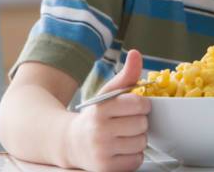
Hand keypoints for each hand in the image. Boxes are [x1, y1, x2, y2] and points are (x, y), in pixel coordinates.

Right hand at [65, 50, 149, 171]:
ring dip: (137, 139)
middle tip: (128, 122)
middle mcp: (99, 130)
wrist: (70, 142)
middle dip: (139, 122)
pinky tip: (121, 148)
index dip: (142, 104)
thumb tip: (136, 54)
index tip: (137, 106)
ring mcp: (102, 151)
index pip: (138, 104)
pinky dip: (133, 155)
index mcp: (101, 108)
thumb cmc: (95, 116)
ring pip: (141, 143)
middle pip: (142, 124)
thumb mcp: (108, 93)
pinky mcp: (105, 168)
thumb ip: (126, 75)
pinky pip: (136, 160)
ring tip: (124, 135)